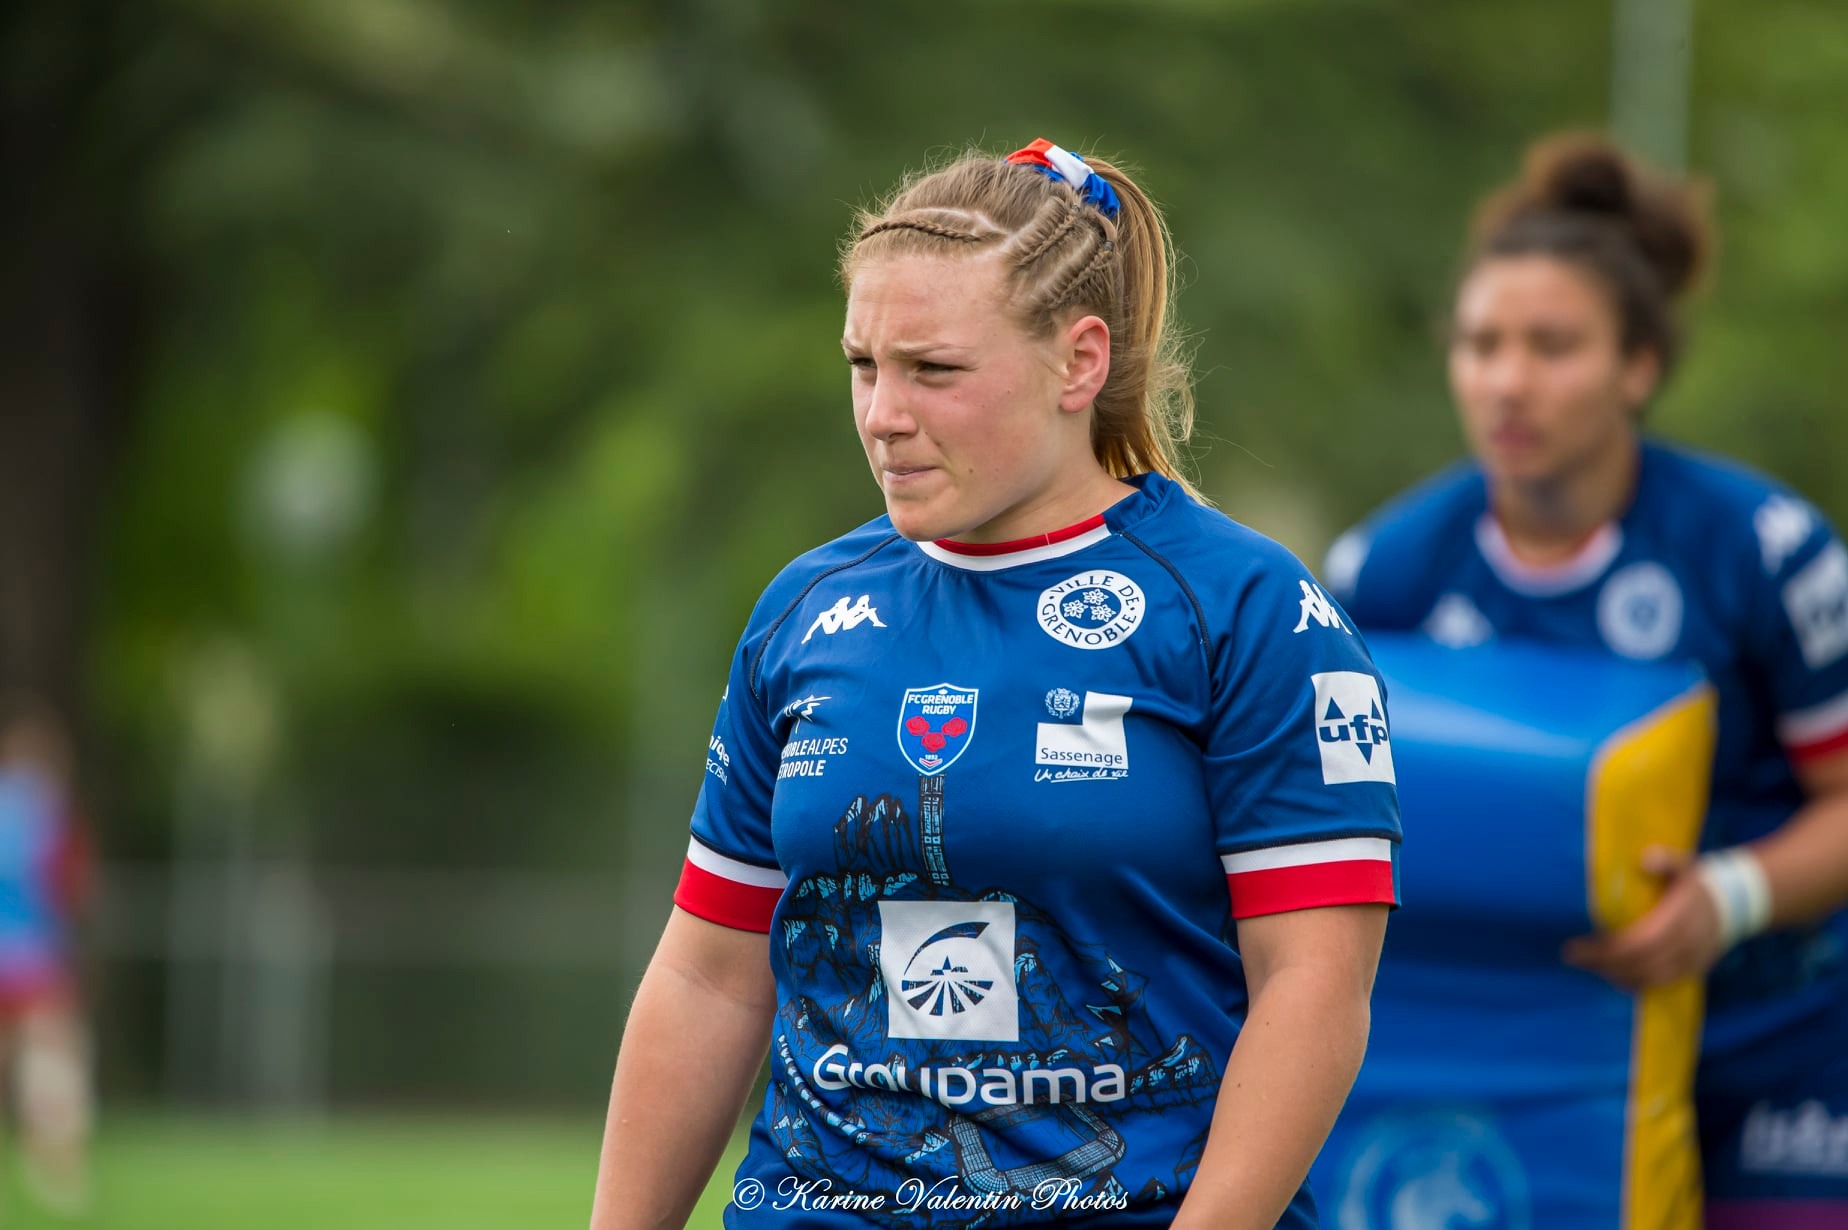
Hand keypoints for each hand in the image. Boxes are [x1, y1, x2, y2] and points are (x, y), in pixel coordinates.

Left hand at [1561, 846, 1724, 989]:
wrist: (1737, 904)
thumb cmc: (1698, 882)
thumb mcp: (1686, 865)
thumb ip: (1666, 861)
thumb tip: (1646, 859)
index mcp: (1680, 918)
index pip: (1640, 942)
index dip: (1608, 949)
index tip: (1578, 946)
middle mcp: (1687, 944)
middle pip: (1640, 964)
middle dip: (1603, 963)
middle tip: (1572, 957)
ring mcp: (1692, 960)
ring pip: (1650, 978)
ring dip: (1616, 975)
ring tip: (1588, 965)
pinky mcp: (1692, 970)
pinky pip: (1661, 983)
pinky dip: (1635, 982)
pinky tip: (1612, 975)